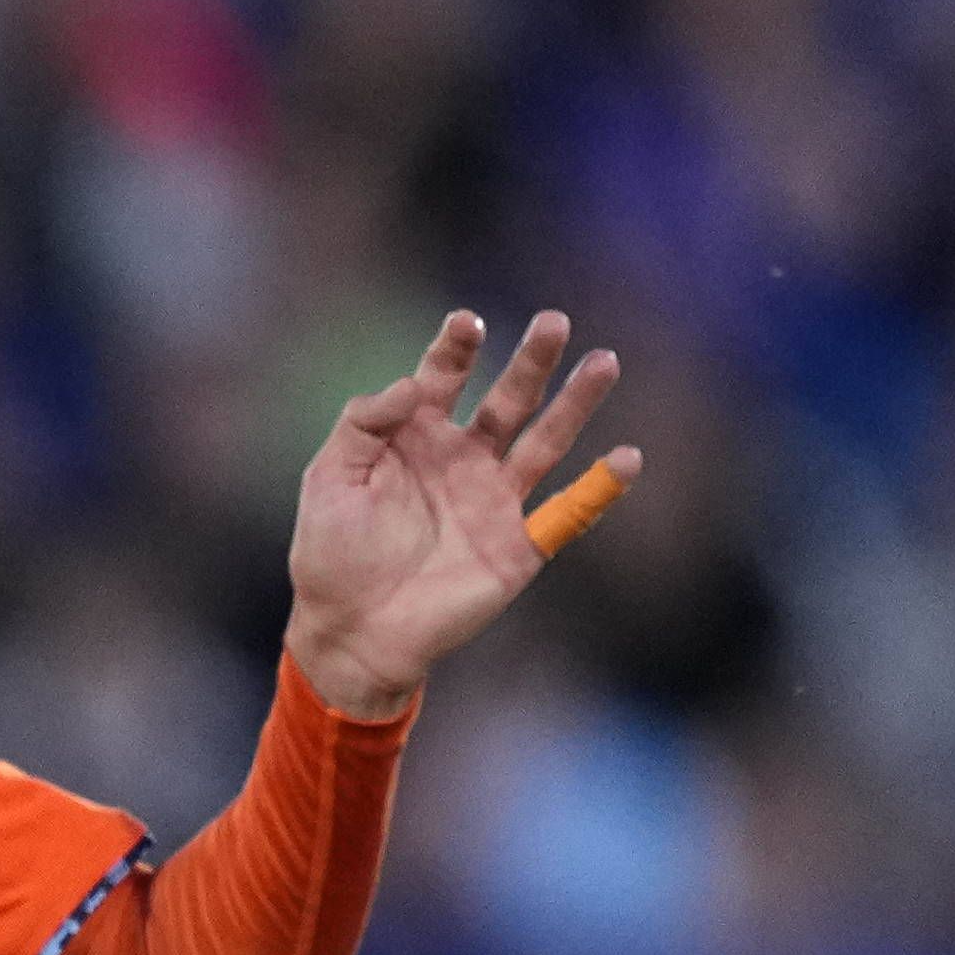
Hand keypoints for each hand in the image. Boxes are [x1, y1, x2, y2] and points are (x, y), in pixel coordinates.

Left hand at [284, 307, 631, 721]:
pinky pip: (569, 511)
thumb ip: (362, 426)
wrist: (352, 633)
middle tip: (553, 322)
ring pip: (545, 440)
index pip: (442, 379)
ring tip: (603, 361)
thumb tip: (408, 384)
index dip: (456, 349)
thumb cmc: (330, 555)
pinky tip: (625, 458)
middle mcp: (463, 460)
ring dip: (575, 403)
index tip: (467, 322)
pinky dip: (600, 488)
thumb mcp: (328, 480)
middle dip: (530, 360)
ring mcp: (495, 499)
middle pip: (507, 399)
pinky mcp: (520, 543)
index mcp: (414, 439)